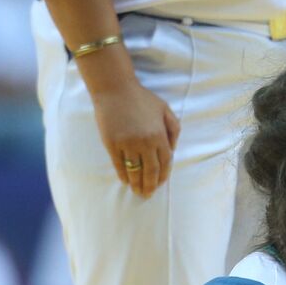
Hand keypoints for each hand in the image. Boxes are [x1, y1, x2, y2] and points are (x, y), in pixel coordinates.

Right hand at [91, 78, 178, 197]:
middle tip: (148, 195)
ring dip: (136, 183)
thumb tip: (173, 149)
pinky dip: (123, 174)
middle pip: (150, 170)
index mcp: (159, 135)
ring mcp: (127, 144)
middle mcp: (144, 142)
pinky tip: (125, 180)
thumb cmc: (142, 98)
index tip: (160, 184)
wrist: (115, 89)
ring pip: (134, 169)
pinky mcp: (112, 143)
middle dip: (150, 185)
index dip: (163, 175)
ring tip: (137, 192)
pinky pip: (118, 164)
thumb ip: (174, 129)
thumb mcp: (165, 110)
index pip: (165, 162)